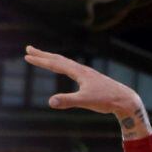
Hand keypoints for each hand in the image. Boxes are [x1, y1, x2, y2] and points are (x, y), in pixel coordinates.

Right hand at [24, 46, 141, 116]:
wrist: (124, 99)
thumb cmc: (106, 100)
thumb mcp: (85, 102)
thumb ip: (67, 101)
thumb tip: (50, 101)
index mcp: (78, 72)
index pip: (55, 64)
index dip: (40, 60)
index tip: (27, 56)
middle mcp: (81, 69)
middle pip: (58, 59)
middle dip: (43, 54)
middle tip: (28, 49)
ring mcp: (86, 73)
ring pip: (65, 62)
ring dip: (52, 58)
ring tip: (42, 57)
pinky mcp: (90, 78)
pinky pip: (72, 68)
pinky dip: (63, 65)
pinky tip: (63, 68)